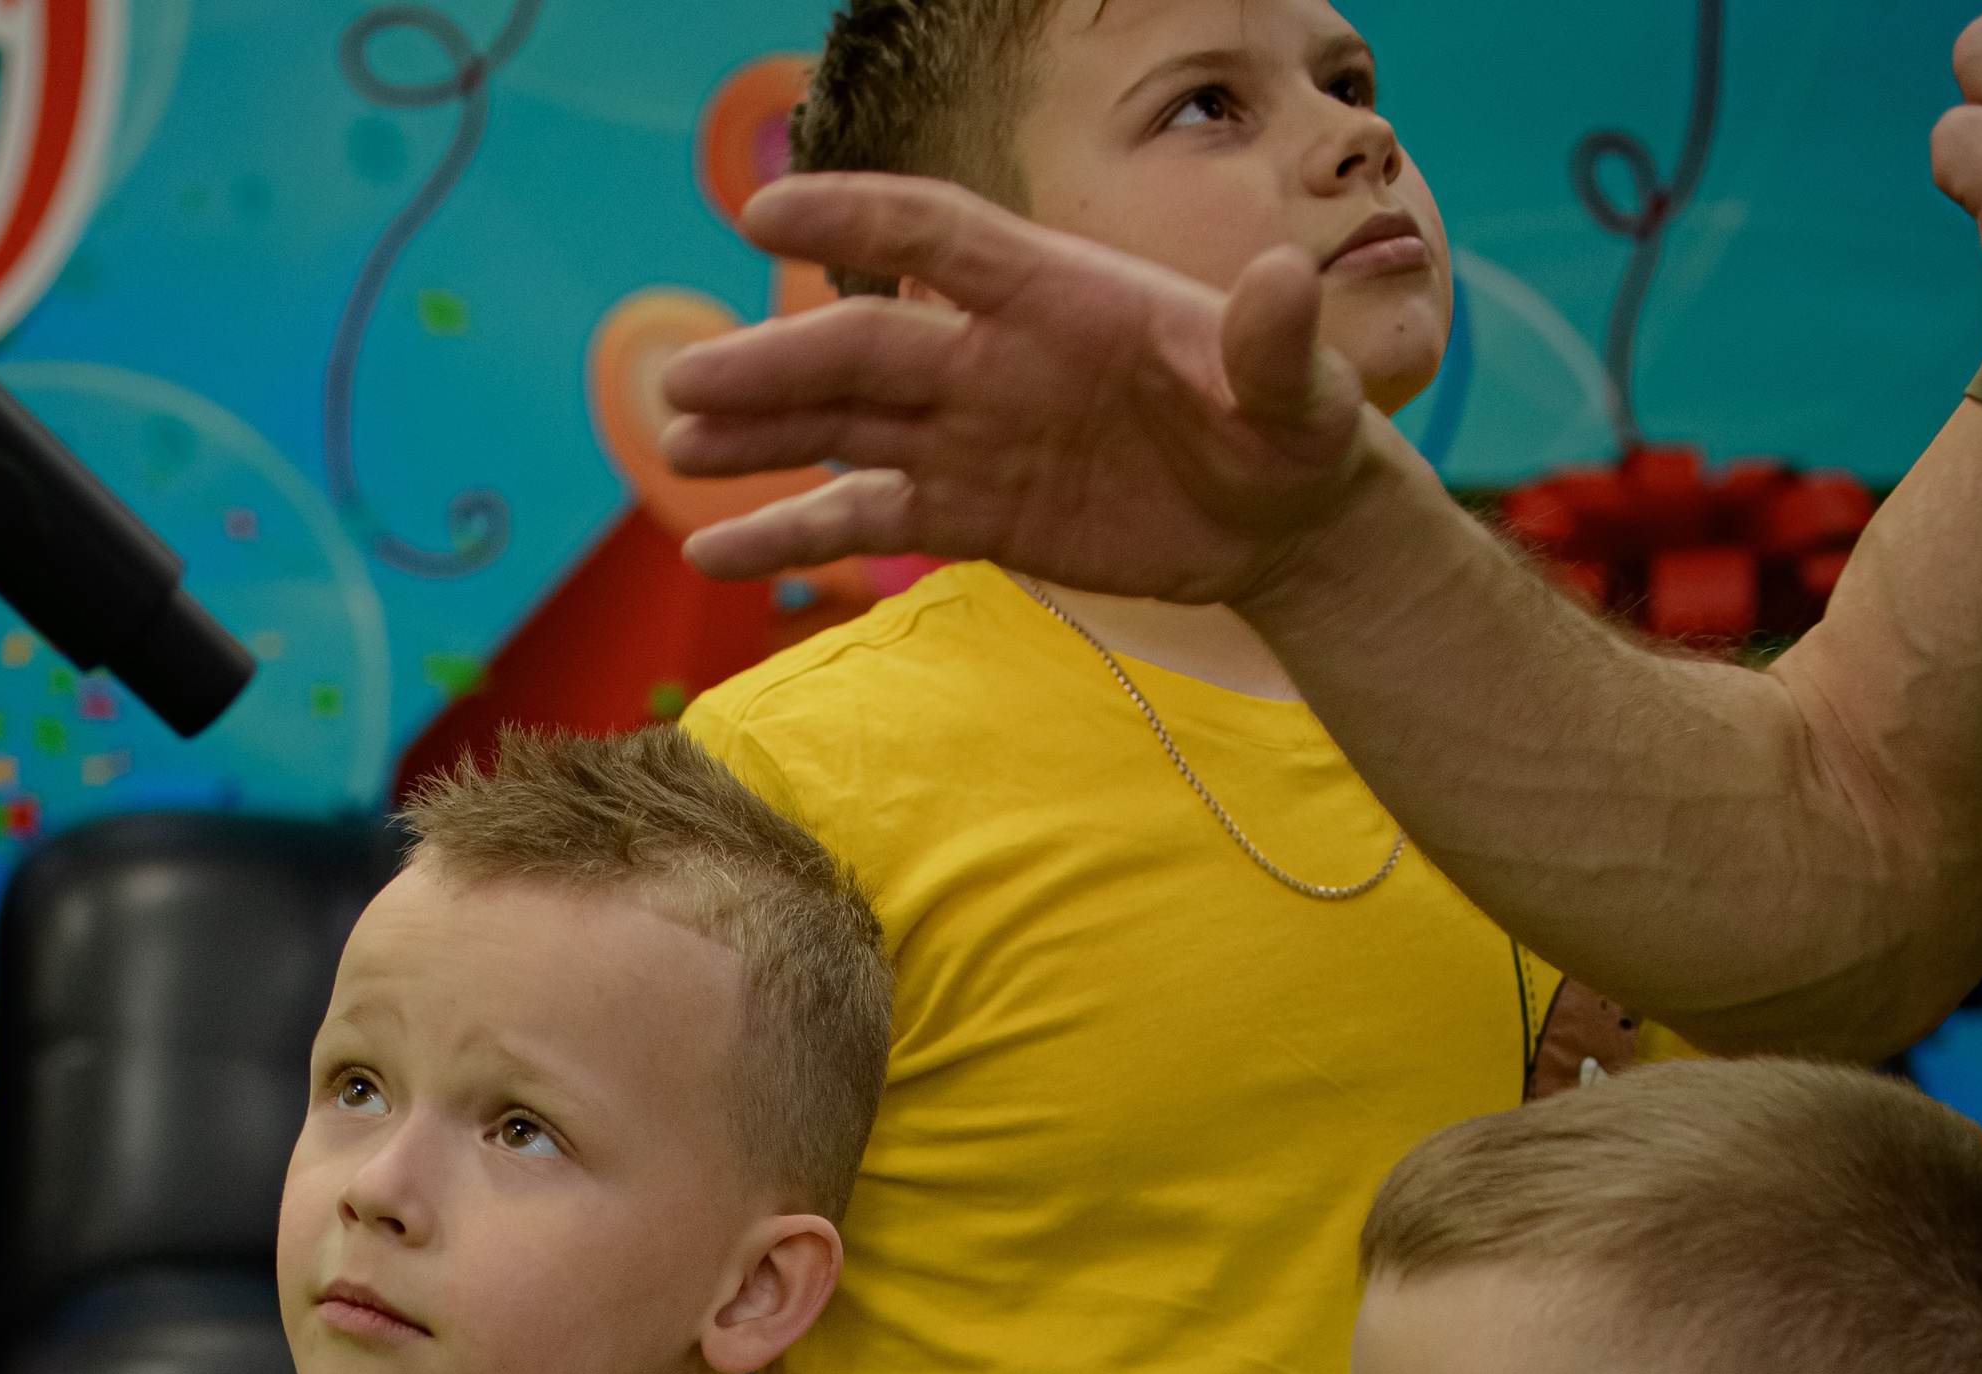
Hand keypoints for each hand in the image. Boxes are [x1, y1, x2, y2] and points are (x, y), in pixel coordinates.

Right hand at [660, 173, 1367, 601]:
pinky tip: (718, 554)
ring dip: (763, 437)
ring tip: (678, 449)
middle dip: (774, 366)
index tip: (765, 211)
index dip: (856, 221)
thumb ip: (1276, 341)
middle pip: (864, 350)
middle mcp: (997, 358)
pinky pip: (868, 521)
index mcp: (1060, 296)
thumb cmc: (1294, 431)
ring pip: (847, 430)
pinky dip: (795, 535)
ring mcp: (976, 437)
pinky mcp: (974, 516)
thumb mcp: (1303, 390)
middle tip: (684, 388)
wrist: (1285, 519)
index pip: (938, 238)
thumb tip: (1279, 284)